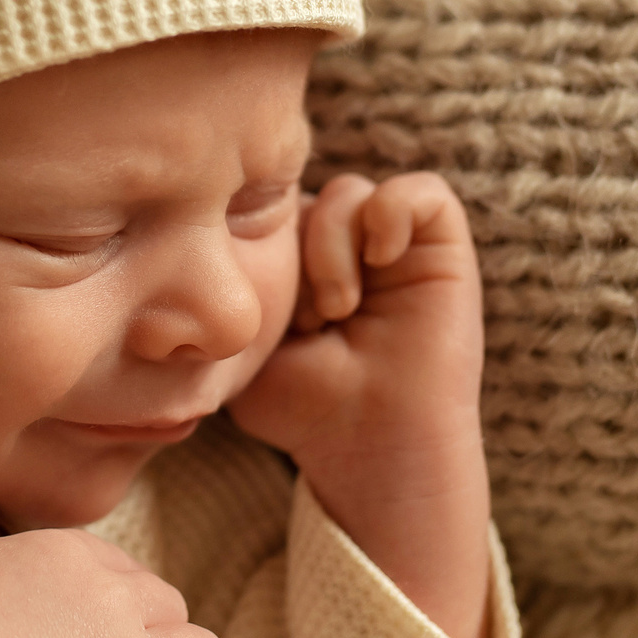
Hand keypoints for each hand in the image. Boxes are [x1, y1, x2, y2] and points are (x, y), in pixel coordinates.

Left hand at [228, 172, 490, 637]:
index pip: (266, 208)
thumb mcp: (242, 339)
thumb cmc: (303, 408)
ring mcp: (396, 248)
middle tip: (306, 319)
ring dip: (333, 249)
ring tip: (339, 309)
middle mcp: (348, 249)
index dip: (256, 246)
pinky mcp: (443, 250)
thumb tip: (193, 242)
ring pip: (350, 192)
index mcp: (302, 264)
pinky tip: (381, 264)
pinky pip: (421, 193)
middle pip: (304, 196)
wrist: (365, 445)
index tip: (263, 313)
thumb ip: (225, 287)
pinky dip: (393, 216)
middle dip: (294, 254)